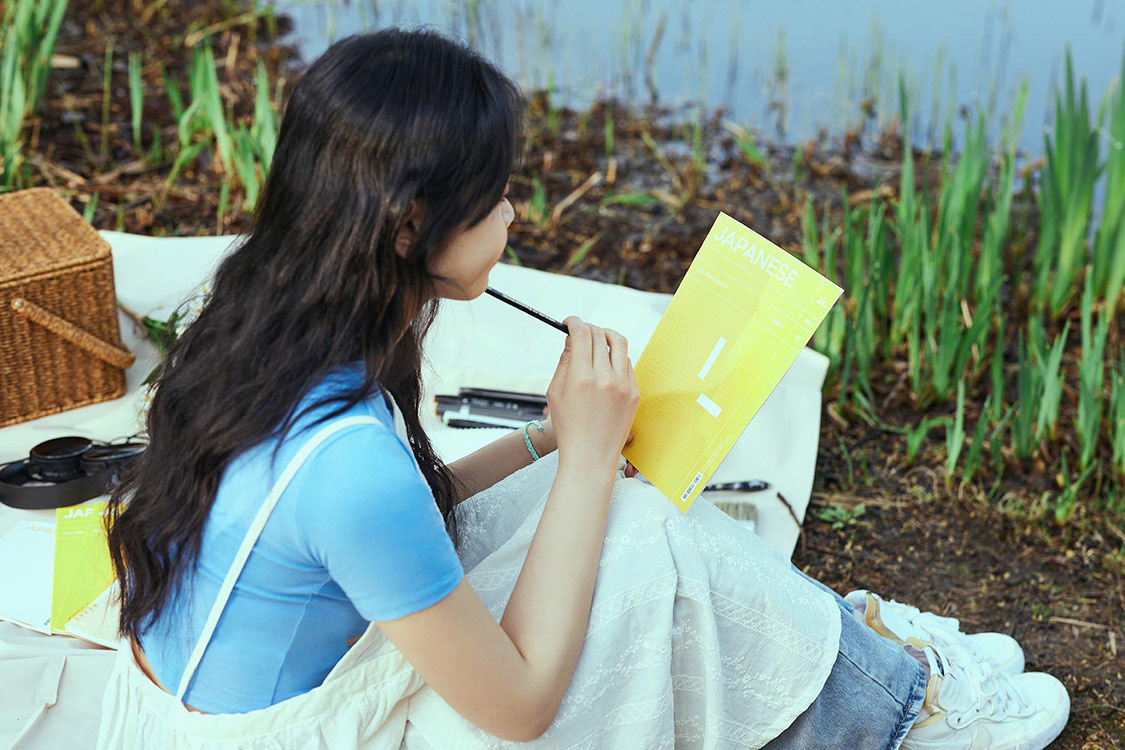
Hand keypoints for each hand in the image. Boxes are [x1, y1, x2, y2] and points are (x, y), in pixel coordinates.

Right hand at [547, 316, 639, 470]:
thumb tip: (571, 338)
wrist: (590, 457)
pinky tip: (606, 366)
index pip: (581, 334)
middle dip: (588, 328)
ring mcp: (623, 385)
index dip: (574, 322)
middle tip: (581, 332)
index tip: (569, 322)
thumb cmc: (568, 426)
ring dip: (606, 336)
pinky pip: (627, 364)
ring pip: (619, 343)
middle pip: (600, 335)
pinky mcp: (635, 393)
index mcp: (582, 377)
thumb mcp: (556, 393)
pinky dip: (616, 359)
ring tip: (597, 341)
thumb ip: (564, 362)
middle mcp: (605, 378)